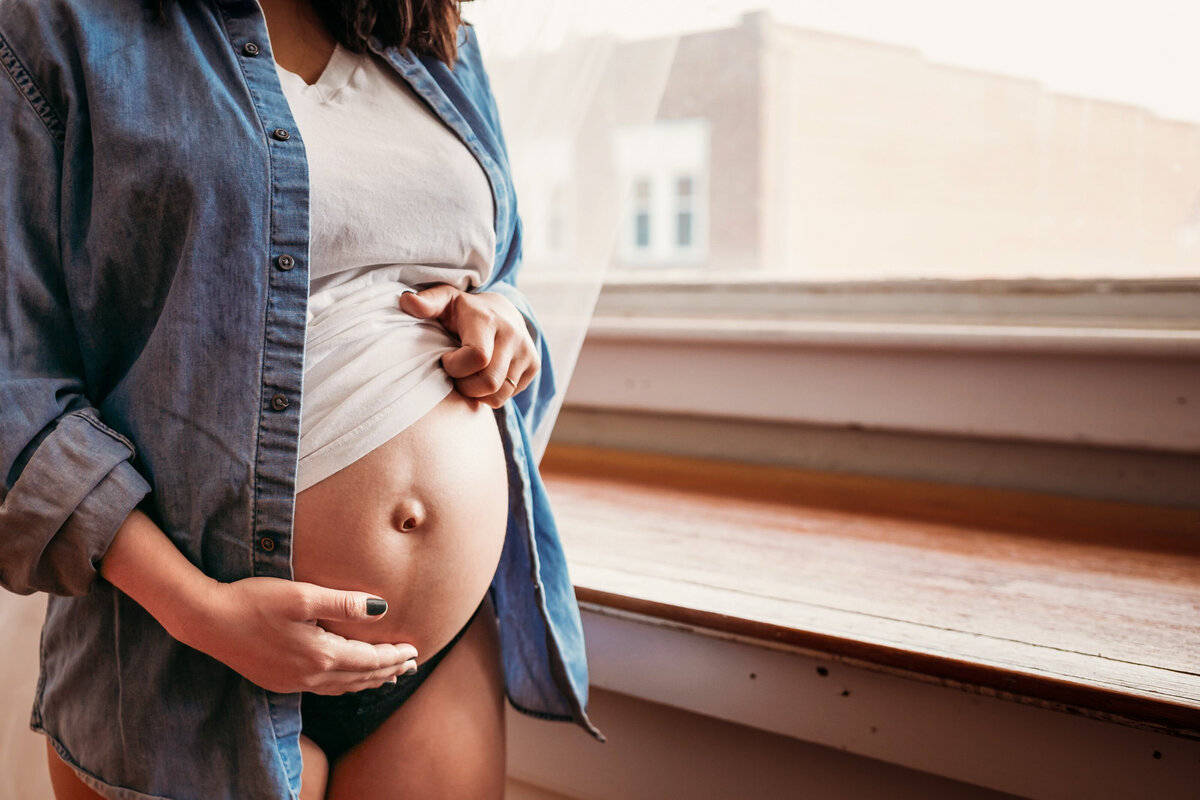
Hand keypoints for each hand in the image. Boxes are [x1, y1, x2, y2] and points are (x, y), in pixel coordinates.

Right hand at [172, 577, 418, 694]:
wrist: (207, 620)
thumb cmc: (254, 600)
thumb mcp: (302, 595)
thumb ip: (344, 603)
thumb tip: (381, 609)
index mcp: (321, 654)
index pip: (370, 660)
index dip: (394, 656)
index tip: (415, 651)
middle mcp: (310, 675)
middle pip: (361, 677)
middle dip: (388, 671)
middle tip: (411, 666)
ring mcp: (292, 682)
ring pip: (343, 687)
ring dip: (368, 681)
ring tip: (387, 676)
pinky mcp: (278, 681)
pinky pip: (323, 688)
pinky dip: (344, 685)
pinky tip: (346, 680)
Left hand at [398, 285, 538, 408]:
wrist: (503, 310)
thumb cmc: (464, 311)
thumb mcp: (445, 301)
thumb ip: (426, 303)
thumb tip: (407, 302)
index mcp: (488, 320)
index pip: (477, 358)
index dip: (455, 367)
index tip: (446, 359)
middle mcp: (513, 336)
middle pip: (489, 383)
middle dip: (466, 386)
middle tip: (456, 375)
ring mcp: (527, 352)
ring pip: (500, 396)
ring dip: (478, 394)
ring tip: (468, 377)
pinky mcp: (534, 365)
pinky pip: (509, 396)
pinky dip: (492, 394)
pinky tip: (484, 376)